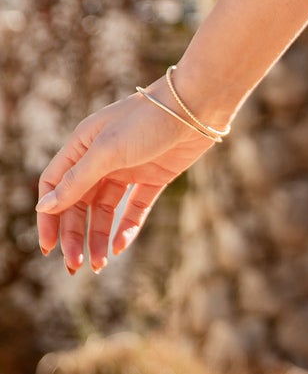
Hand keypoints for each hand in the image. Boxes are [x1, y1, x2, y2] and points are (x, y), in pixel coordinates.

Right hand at [35, 84, 216, 274]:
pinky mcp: (152, 178)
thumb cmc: (147, 121)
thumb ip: (77, 181)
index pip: (54, 186)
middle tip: (74, 266)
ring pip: (105, 211)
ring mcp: (127, 170)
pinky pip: (134, 210)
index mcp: (80, 147)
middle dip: (74, 235)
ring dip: (99, 237)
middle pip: (78, 204)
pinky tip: (119, 248)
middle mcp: (100, 159)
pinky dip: (126, 229)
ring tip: (98, 266)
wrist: (196, 107)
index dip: (49, 217)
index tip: (49, 247)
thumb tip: (45, 206)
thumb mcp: (107, 152)